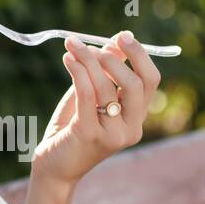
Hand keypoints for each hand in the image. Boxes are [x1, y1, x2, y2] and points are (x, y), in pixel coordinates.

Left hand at [30, 31, 161, 191]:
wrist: (54, 168)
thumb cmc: (72, 129)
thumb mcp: (92, 98)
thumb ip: (105, 74)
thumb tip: (115, 41)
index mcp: (137, 119)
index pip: (150, 81)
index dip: (139, 55)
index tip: (122, 36)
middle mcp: (130, 130)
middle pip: (136, 84)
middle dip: (116, 58)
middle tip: (94, 45)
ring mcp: (112, 135)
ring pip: (107, 87)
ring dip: (89, 59)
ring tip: (73, 46)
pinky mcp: (88, 135)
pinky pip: (86, 95)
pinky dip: (78, 71)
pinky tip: (68, 58)